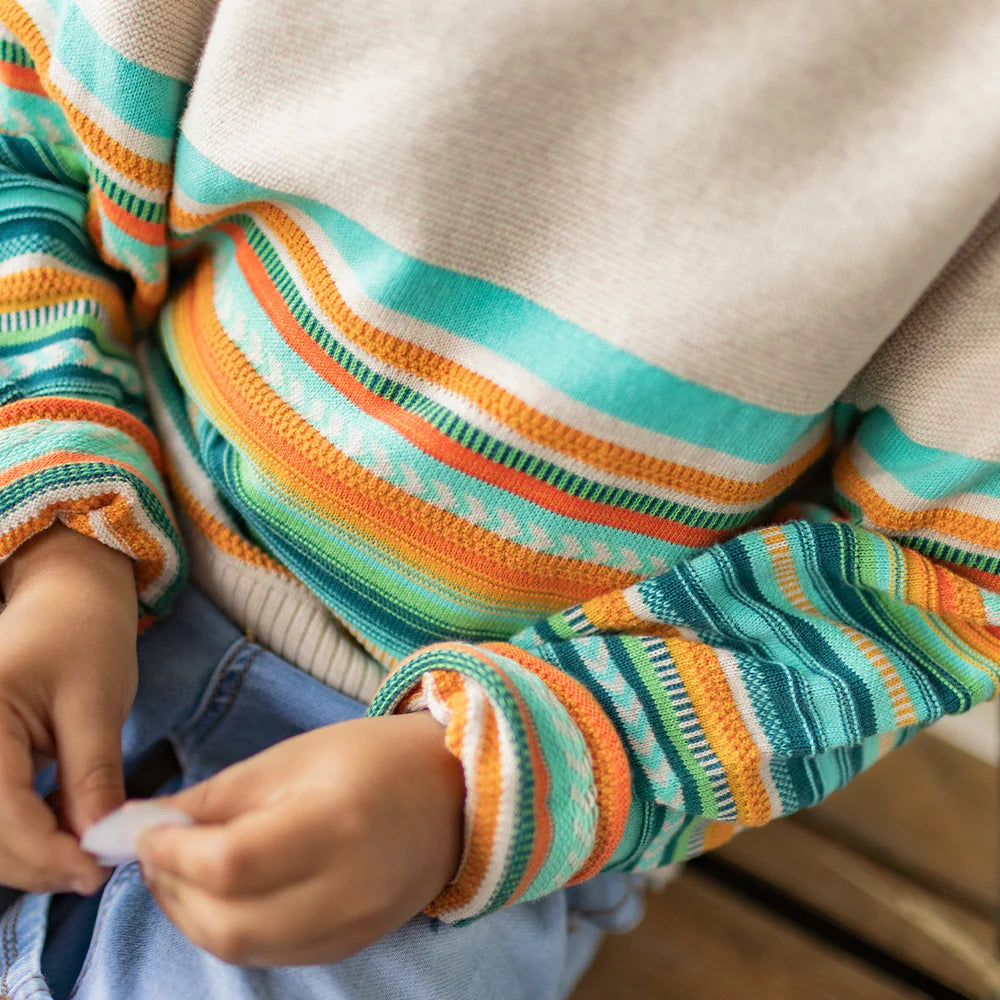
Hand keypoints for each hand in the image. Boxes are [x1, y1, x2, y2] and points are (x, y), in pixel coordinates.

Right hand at [0, 521, 137, 892]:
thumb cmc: (85, 636)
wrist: (67, 597)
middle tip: (95, 865)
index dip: (47, 855)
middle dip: (37, 861)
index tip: (97, 873)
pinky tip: (59, 819)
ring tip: (82, 838)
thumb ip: (93, 778)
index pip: (1, 815)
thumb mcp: (97, 705)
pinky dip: (18, 831)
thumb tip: (97, 845)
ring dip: (26, 852)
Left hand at [137, 711, 464, 965]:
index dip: (172, 852)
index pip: (230, 863)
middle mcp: (346, 888)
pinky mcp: (350, 945)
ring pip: (242, 949)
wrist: (454, 793)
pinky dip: (231, 930)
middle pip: (227, 922)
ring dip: (192, 916)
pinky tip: (224, 895)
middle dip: (171, 890)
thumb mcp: (294, 755)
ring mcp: (351, 926)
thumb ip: (218, 795)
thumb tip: (144, 823)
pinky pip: (270, 955)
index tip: (144, 830)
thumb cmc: (373, 757)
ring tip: (182, 873)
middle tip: (155, 853)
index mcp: (334, 823)